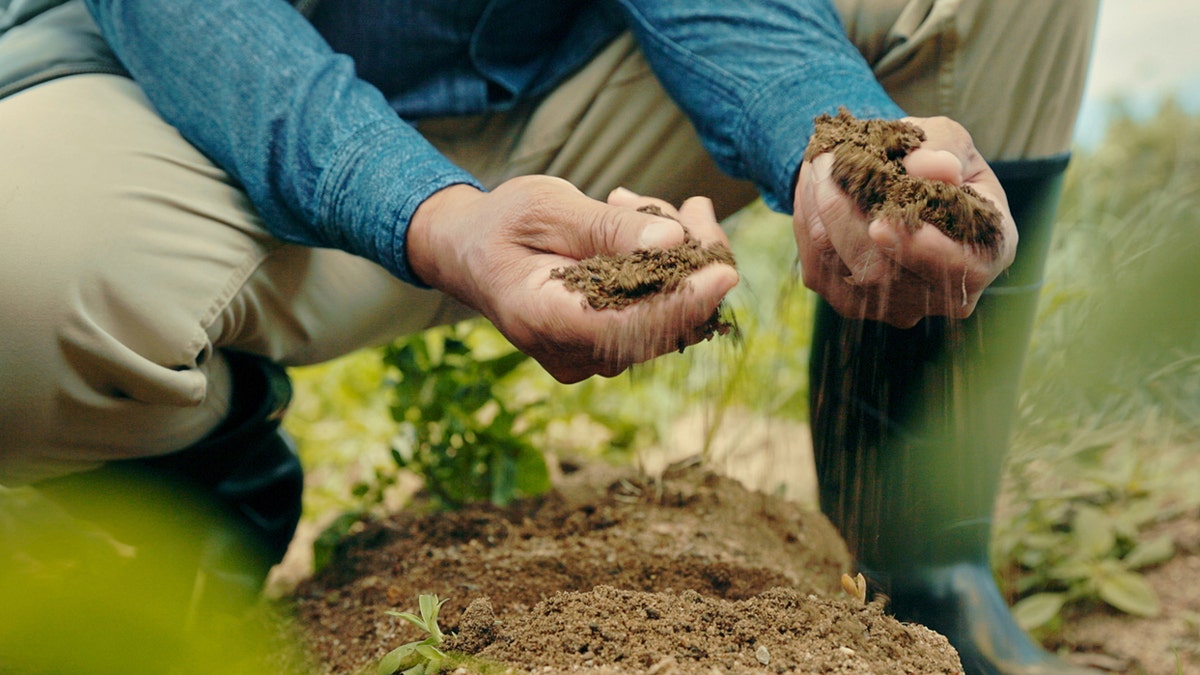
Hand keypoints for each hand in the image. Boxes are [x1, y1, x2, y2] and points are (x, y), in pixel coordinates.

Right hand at [407, 176, 737, 382]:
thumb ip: (605, 228)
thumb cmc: (503, 222)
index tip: (725, 271)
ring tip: (643, 205)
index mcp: (542, 320)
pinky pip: (656, 316)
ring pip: (666, 321)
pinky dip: (666, 272)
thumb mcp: (546, 207)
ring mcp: (588, 357)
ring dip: (679, 260)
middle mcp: (569, 353)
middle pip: (658, 326)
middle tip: (694, 205)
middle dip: (692, 264)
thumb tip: (672, 242)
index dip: (682, 303)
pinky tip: (644, 227)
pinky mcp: (606, 348)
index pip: (626, 327)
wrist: (470, 250)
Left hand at [793, 116, 1016, 327]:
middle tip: (826, 161)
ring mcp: (895, 306)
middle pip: (885, 272)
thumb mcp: (949, 139)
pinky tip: (813, 187)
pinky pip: (819, 267)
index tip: (881, 224)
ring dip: (820, 210)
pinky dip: (809, 221)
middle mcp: (944, 293)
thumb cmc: (934, 158)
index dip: (922, 251)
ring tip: (819, 163)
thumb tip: (935, 168)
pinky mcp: (850, 303)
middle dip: (846, 213)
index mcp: (988, 252)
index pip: (962, 269)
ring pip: (843, 268)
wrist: (896, 179)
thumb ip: (943, 149)